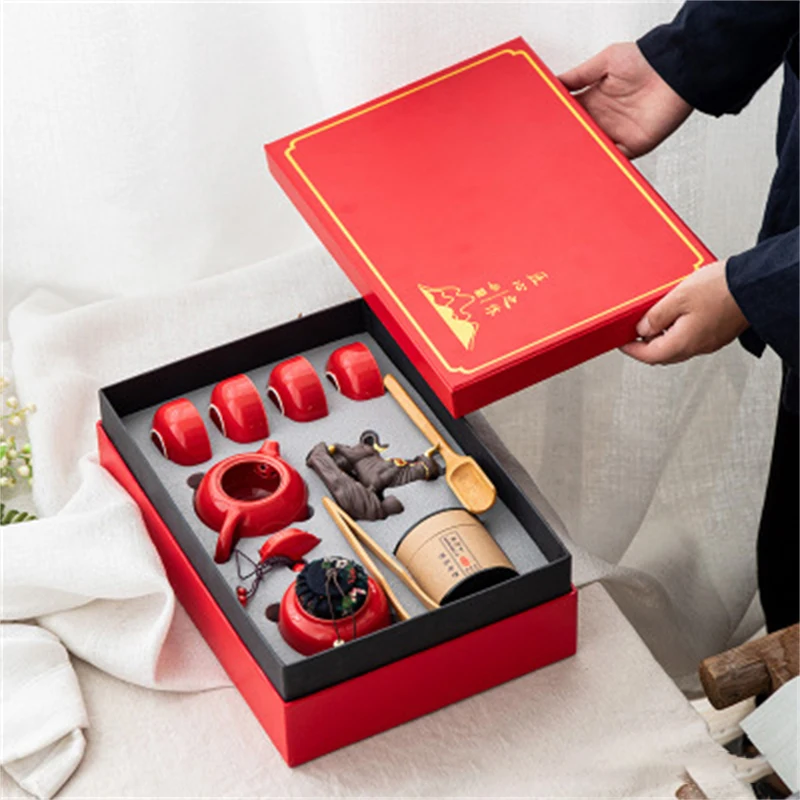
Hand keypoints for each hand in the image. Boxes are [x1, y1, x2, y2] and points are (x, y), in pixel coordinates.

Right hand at [558, 43, 691, 157]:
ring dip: (581, 154)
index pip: (570, 115)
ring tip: (567, 158)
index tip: (547, 124)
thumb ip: (579, 75)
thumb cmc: (647, 61)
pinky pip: (613, 160)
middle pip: (578, 135)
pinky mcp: (632, 147)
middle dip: (566, 141)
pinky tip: (592, 161)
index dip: (559, 120)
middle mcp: (605, 119)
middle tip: (552, 145)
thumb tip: (555, 82)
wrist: (676, 71)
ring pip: (592, 149)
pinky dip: (603, 163)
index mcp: (595, 100)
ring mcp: (618, 134)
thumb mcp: (606, 61)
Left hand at [620, 261, 748, 364]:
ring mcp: (709, 342)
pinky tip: (676, 318)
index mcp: (683, 343)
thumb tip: (642, 329)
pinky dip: (677, 333)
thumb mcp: (677, 297)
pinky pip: (691, 339)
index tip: (621, 342)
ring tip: (652, 323)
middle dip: (644, 346)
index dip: (631, 349)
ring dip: (662, 339)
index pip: (648, 356)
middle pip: (662, 355)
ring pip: (677, 347)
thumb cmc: (721, 289)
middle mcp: (697, 347)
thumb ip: (656, 316)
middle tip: (633, 334)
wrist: (755, 285)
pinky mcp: (718, 334)